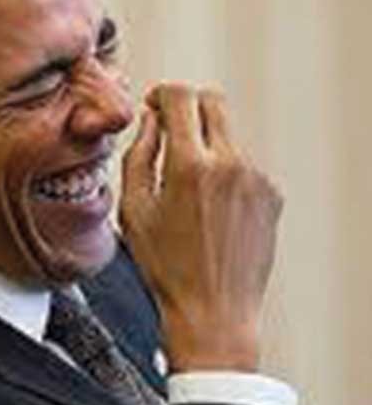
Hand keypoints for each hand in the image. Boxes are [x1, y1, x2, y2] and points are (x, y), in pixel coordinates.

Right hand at [119, 84, 283, 372]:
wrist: (213, 310)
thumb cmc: (167, 267)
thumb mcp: (133, 209)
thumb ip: (139, 154)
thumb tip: (151, 121)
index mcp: (190, 165)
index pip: (181, 98)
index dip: (162, 94)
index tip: (154, 105)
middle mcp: (230, 164)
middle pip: (213, 102)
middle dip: (188, 107)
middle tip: (171, 129)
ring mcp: (256, 179)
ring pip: (229, 135)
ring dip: (207, 143)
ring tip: (188, 185)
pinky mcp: (271, 195)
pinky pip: (244, 164)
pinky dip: (225, 170)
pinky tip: (210, 206)